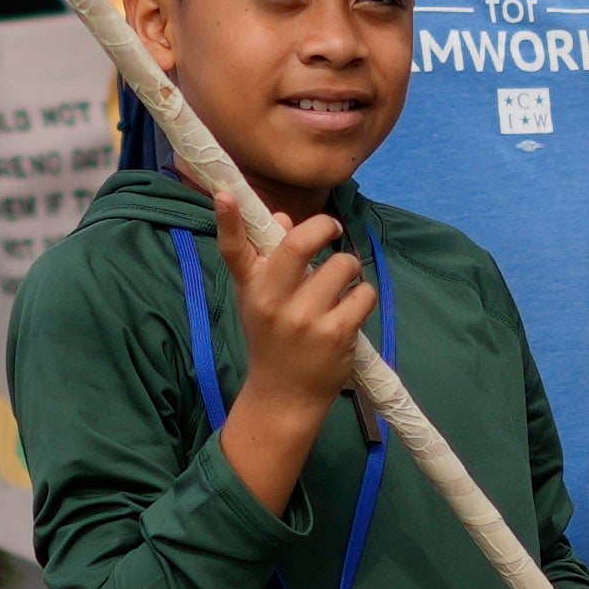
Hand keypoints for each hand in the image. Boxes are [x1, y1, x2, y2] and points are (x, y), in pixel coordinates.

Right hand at [212, 194, 375, 430]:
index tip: (224, 193)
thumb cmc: (273, 338)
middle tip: (330, 230)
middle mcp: (273, 301)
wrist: (284, 395)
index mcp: (251, 288)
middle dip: (324, 227)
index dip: (227, 218)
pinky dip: (362, 296)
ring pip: (343, 265)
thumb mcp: (261, 300)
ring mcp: (305, 318)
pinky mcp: (336, 334)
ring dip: (349, 267)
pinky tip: (350, 310)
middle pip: (300, 244)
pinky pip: (363, 294)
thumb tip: (285, 218)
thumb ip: (270, 259)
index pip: (233, 249)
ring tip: (342, 283)